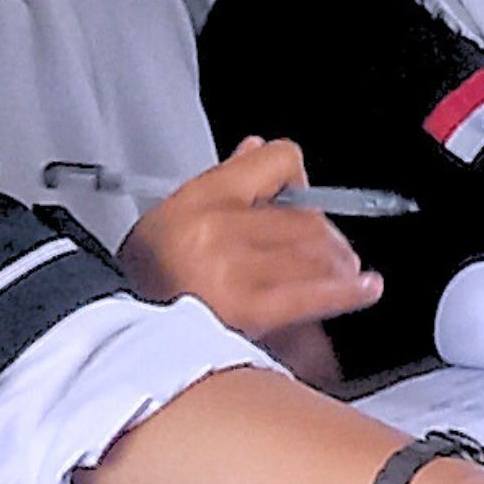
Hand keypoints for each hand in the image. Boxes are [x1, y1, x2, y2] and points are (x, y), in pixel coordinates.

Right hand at [119, 140, 384, 342]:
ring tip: (347, 274)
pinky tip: (365, 288)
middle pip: (308, 216)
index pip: (281, 159)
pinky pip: (313, 293)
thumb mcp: (173, 215)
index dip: (299, 180)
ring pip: (316, 252)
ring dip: (339, 264)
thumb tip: (256, 148)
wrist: (117, 334)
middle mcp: (219, 227)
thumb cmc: (146, 280)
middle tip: (334, 253)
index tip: (306, 199)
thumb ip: (224, 179)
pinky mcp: (246, 309)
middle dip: (328, 237)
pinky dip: (348, 292)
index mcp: (202, 196)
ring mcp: (233, 268)